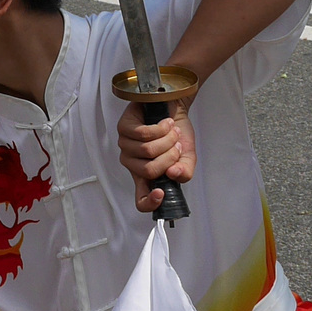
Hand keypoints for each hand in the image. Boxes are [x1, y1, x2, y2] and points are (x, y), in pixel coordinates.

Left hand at [116, 99, 197, 213]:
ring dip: (167, 139)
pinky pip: (143, 134)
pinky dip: (161, 128)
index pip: (141, 200)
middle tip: (176, 145)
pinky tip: (165, 123)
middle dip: (170, 156)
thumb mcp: (187, 156)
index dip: (149, 202)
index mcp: (146, 176)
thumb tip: (173, 174)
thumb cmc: (177, 133)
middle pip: (149, 171)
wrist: (174, 108)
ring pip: (147, 151)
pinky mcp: (124, 128)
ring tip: (172, 132)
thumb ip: (185, 171)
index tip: (162, 193)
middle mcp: (133, 164)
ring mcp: (126, 146)